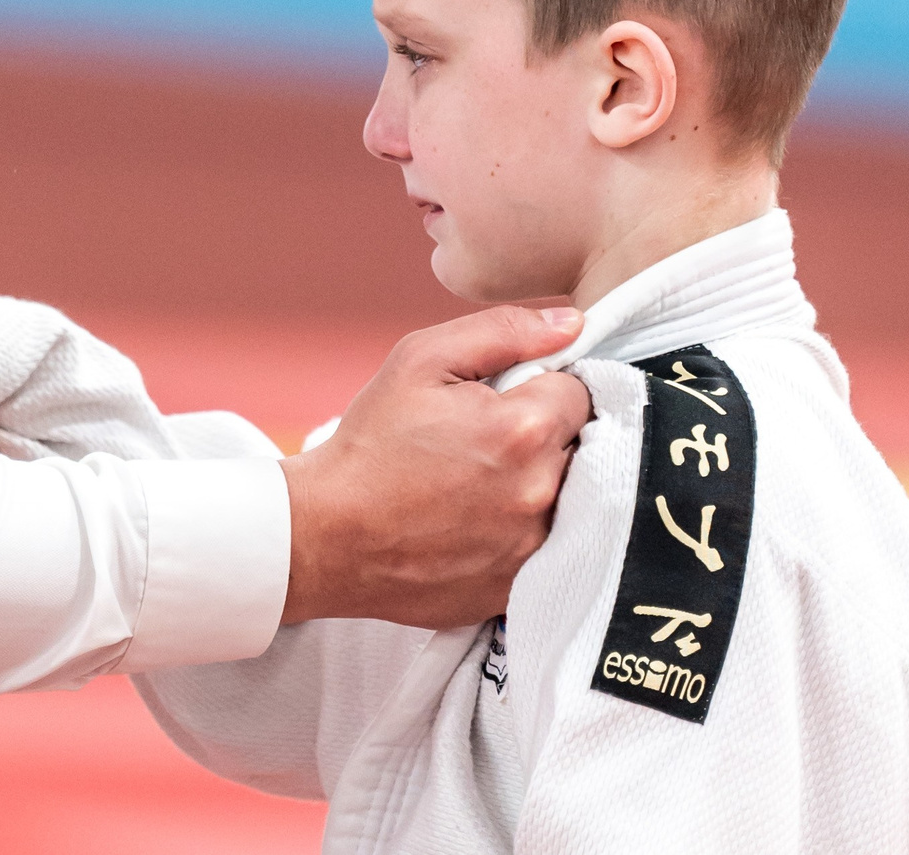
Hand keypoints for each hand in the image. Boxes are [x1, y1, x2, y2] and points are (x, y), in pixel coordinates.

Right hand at [279, 305, 589, 629]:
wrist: (326, 536)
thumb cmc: (371, 444)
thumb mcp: (421, 360)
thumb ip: (506, 331)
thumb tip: (573, 323)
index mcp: (524, 428)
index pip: (579, 391)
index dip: (542, 389)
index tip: (506, 400)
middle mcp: (539, 490)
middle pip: (582, 446)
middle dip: (547, 436)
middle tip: (489, 442)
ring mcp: (532, 546)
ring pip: (571, 497)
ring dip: (541, 484)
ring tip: (482, 483)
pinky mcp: (518, 586)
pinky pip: (550, 546)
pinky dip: (526, 531)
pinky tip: (480, 523)